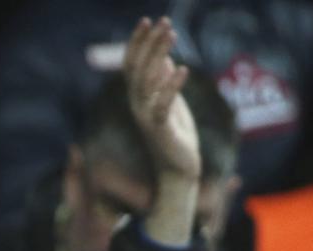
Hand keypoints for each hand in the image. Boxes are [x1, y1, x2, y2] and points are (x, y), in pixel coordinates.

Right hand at [122, 17, 198, 180]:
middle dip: (149, 43)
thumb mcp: (170, 103)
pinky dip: (170, 86)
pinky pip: (162, 106)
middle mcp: (137, 105)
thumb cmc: (175, 135)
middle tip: (163, 22)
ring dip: (158, 55)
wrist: (178, 168)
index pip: (131, 64)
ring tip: (172, 35)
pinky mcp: (161, 130)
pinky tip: (181, 69)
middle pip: (138, 68)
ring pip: (146, 82)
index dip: (137, 42)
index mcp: (138, 98)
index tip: (147, 20)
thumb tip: (165, 59)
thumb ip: (164, 82)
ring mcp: (147, 118)